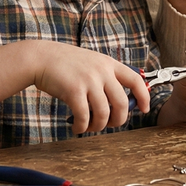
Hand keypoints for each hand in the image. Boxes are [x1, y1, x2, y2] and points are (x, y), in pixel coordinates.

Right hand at [31, 42, 149, 134]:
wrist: (41, 58)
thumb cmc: (65, 63)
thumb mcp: (92, 63)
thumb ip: (105, 77)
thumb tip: (117, 102)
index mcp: (109, 64)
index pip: (136, 80)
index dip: (144, 96)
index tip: (145, 109)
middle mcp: (102, 71)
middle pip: (122, 103)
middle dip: (118, 120)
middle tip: (109, 125)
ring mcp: (89, 80)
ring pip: (104, 113)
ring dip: (98, 126)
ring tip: (89, 127)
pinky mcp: (74, 91)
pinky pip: (84, 116)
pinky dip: (82, 126)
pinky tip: (77, 127)